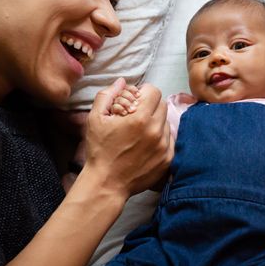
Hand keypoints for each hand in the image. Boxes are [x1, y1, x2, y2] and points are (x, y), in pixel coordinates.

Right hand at [82, 78, 173, 196]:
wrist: (107, 183)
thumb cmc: (99, 150)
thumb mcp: (95, 119)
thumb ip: (107, 95)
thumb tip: (121, 82)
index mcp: (140, 118)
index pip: (154, 91)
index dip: (143, 92)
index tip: (135, 100)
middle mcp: (156, 131)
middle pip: (162, 105)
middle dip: (150, 106)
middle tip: (136, 115)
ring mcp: (164, 146)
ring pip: (166, 122)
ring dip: (155, 122)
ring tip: (139, 133)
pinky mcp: (168, 159)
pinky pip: (169, 140)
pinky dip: (160, 139)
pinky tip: (145, 145)